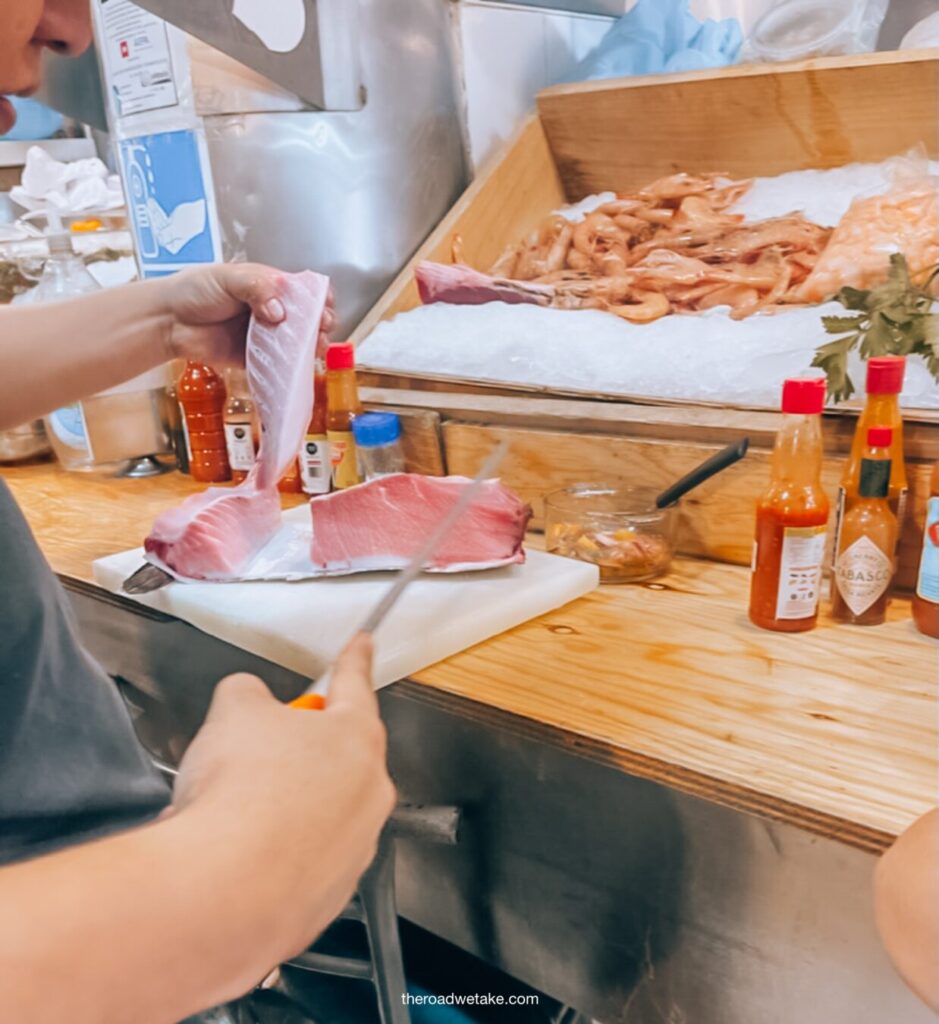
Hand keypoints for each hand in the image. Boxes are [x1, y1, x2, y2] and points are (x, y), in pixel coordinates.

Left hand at [158, 263, 336, 366]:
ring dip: (310, 348)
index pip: (304, 292)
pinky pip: (278, 367)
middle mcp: (272, 313)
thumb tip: (278, 312)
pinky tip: (297, 368)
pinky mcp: (255, 361)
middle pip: (307, 321)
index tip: (324, 306)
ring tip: (314, 349)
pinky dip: (290, 369)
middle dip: (320, 325)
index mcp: (270, 288)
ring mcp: (265, 338)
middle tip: (320, 329)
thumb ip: (257, 288)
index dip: (319, 299)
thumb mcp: (229, 277)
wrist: (169, 320)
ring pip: (298, 345)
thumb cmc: (195, 290)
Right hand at [172, 634, 394, 960]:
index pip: (355, 684)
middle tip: (253, 753)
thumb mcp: (233, 710)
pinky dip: (271, 854)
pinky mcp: (329, 895)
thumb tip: (246, 702)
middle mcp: (368, 793)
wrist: (224, 890)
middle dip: (296, 751)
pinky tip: (235, 851)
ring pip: (317, 812)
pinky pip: (299, 861)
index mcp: (356, 737)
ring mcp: (354, 847)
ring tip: (231, 812)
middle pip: (335, 755)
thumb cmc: (240, 796)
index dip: (353, 659)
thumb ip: (248, 694)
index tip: (362, 645)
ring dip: (279, 807)